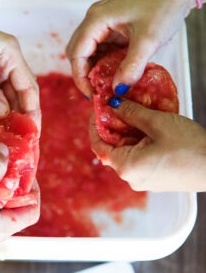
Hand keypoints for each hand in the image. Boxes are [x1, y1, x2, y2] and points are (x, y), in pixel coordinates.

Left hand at [0, 0, 40, 129]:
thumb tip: (2, 113)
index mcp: (10, 54)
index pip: (28, 87)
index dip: (32, 110)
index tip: (32, 131)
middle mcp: (4, 63)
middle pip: (18, 95)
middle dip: (18, 116)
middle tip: (17, 139)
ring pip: (2, 98)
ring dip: (1, 117)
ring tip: (1, 137)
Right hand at [66, 0, 195, 97]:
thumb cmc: (163, 5)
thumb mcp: (148, 40)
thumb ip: (131, 67)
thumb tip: (118, 89)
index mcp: (96, 20)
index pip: (77, 54)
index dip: (81, 77)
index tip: (91, 94)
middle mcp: (94, 20)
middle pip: (77, 53)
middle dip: (85, 74)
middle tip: (96, 91)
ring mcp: (102, 23)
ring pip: (88, 52)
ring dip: (94, 69)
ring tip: (105, 84)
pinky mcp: (112, 27)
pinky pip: (101, 49)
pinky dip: (104, 63)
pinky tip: (113, 72)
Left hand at [90, 100, 205, 191]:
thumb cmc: (191, 146)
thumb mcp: (157, 123)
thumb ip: (131, 113)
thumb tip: (112, 104)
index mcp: (127, 167)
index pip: (98, 145)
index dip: (95, 125)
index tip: (98, 109)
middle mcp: (131, 178)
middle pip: (111, 148)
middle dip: (112, 127)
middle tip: (117, 106)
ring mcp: (143, 180)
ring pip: (125, 152)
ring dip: (126, 133)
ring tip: (132, 113)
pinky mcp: (153, 178)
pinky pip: (137, 158)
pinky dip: (136, 142)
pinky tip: (145, 128)